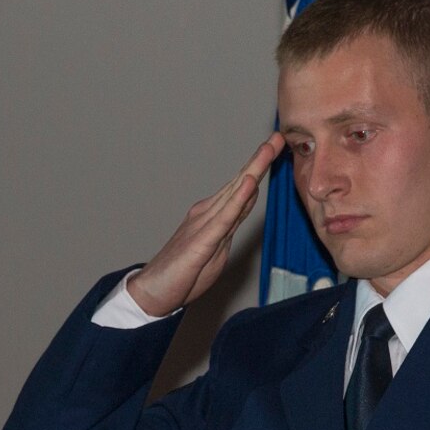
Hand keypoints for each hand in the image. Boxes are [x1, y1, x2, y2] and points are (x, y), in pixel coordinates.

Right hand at [127, 132, 286, 316]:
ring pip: (234, 193)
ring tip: (268, 149)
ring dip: (253, 170)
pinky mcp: (201, 241)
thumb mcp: (215, 250)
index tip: (274, 149)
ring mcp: (203, 225)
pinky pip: (224, 218)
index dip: (258, 168)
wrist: (152, 292)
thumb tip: (244, 208)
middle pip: (239, 184)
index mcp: (211, 216)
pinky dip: (239, 199)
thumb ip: (230, 227)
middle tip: (277, 138)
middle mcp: (207, 213)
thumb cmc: (181, 274)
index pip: (240, 189)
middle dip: (259, 160)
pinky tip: (250, 183)